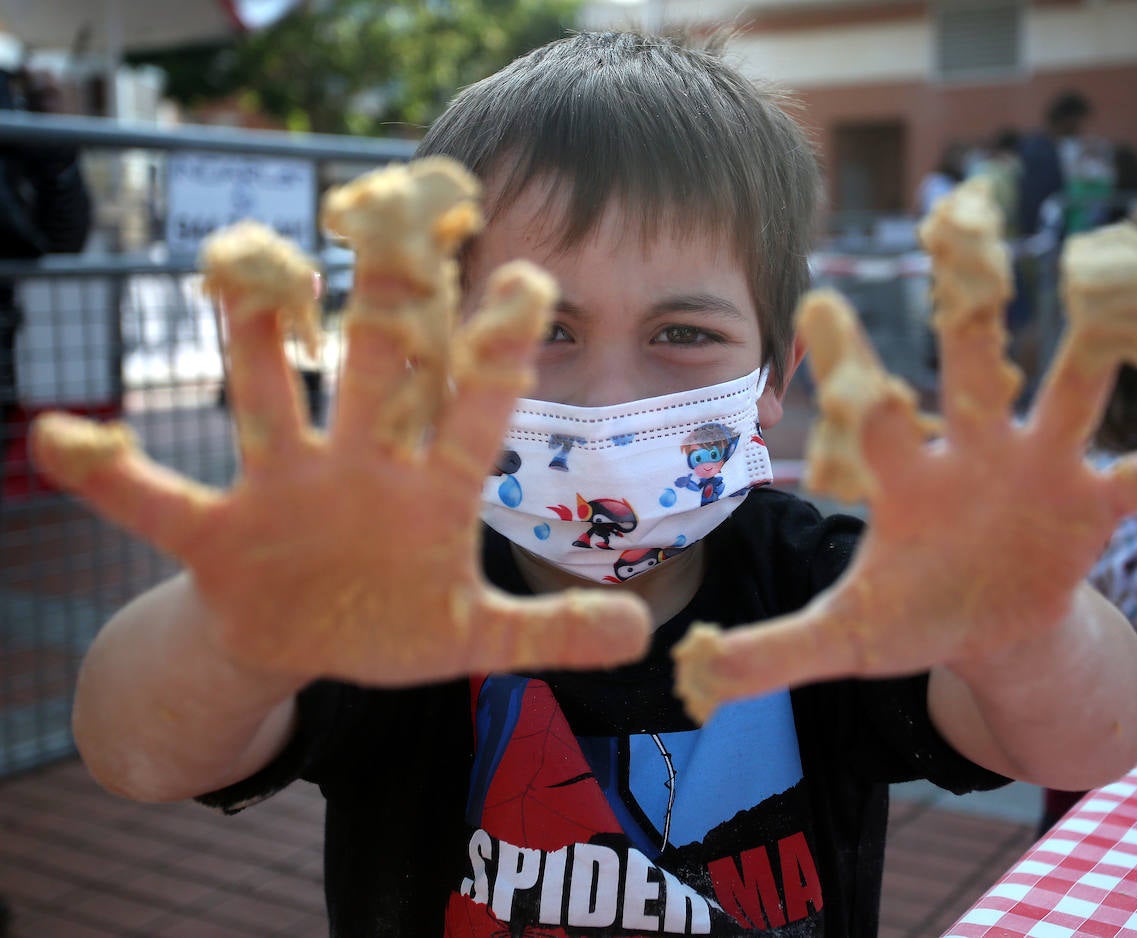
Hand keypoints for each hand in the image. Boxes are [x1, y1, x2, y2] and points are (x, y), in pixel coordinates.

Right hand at [32, 159, 649, 685]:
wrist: (309, 642)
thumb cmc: (397, 622)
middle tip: (395, 218)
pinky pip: (157, 499)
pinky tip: (63, 436)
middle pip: (374, 373)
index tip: (528, 282)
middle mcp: (359, 467)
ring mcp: (284, 489)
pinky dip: (113, 475)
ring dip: (252, 344)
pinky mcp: (216, 531)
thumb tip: (642, 634)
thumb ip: (549, 633)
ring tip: (239, 270)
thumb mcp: (475, 640)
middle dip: (385, 305)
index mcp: (431, 492)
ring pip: (267, 401)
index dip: (499, 354)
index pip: (474, 410)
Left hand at [674, 180, 1136, 721]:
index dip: (850, 361)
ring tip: (1117, 284)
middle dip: (970, 308)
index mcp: (906, 476)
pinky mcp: (1095, 503)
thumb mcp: (843, 638)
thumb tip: (689, 678)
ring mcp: (1041, 468)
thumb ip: (769, 654)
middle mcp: (975, 450)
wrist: (987, 625)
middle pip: (974, 368)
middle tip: (965, 229)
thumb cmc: (909, 612)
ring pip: (1072, 391)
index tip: (820, 300)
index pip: (873, 410)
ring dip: (1095, 344)